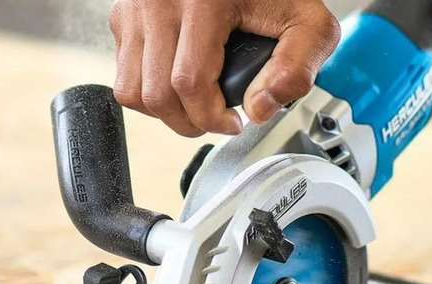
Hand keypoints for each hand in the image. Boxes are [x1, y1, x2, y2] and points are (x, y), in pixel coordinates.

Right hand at [109, 0, 340, 136]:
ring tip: (195, 107)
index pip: (188, 82)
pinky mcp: (123, 15)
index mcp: (202, 2)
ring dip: (165, 112)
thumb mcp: (308, 24)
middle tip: (215, 120)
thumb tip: (258, 110)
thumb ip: (296, 68)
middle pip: (156, 94)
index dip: (211, 118)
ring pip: (132, 90)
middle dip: (189, 122)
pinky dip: (149, 91)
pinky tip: (177, 84)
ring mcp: (135, 8)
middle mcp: (159, 2)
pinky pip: (124, 73)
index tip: (233, 123)